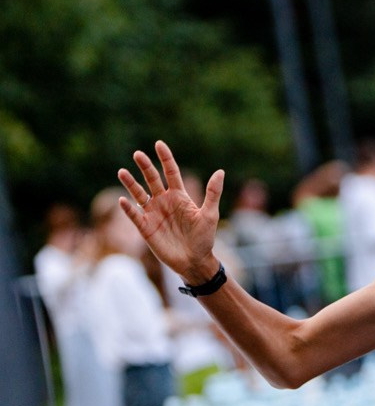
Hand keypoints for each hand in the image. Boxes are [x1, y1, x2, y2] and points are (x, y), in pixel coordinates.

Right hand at [118, 140, 223, 281]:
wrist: (194, 261)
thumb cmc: (204, 238)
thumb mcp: (210, 214)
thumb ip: (212, 193)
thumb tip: (220, 171)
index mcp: (180, 195)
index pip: (171, 172)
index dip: (165, 158)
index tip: (159, 144)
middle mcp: (165, 201)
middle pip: (152, 179)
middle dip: (145, 166)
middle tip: (137, 153)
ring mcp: (154, 214)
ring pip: (140, 194)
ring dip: (131, 183)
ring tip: (122, 171)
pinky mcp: (146, 228)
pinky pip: (135, 216)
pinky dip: (128, 208)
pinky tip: (122, 200)